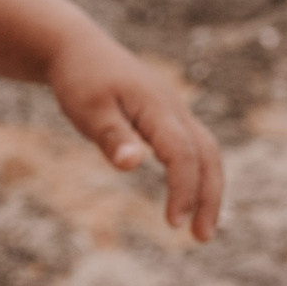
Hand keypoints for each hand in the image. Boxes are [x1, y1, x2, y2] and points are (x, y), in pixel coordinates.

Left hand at [47, 36, 223, 241]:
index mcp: (157, 107)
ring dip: (207, 188)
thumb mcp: (87, 109)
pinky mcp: (166, 115)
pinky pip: (192, 146)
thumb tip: (133, 165)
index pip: (183, 153)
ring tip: (200, 227)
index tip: (173, 224)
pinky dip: (196, 173)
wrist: (76, 48)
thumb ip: (112, 137)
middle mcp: (173, 108)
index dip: (183, 190)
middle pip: (207, 154)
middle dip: (209, 196)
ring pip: (205, 150)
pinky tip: (185, 195)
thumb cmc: (79, 80)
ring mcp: (173, 109)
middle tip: (202, 237)